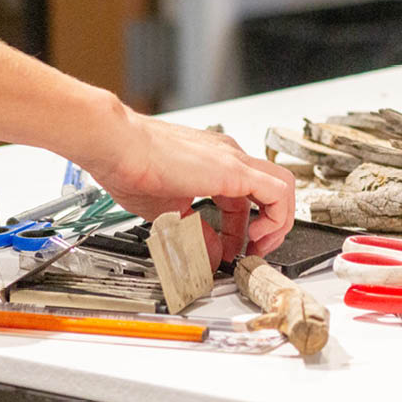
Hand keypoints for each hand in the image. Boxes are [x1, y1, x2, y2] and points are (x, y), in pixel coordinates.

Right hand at [81, 110, 294, 266]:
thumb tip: (210, 255)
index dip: (244, 230)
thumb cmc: (131, 167)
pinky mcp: (234, 169)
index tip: (231, 251)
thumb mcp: (170, 211)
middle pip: (273, 191)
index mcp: (215, 165)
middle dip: (271, 227)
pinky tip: (255, 235)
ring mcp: (234, 160)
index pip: (246, 199)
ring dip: (279, 222)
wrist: (117, 145)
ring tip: (259, 246)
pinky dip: (276, 217)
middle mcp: (229, 158)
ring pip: (283, 187)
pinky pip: (277, 191)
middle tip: (255, 251)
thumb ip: (195, 233)